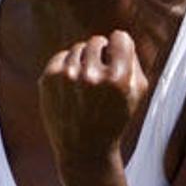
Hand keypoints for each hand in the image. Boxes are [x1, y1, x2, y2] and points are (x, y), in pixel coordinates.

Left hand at [38, 30, 148, 166]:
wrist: (84, 149)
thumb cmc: (114, 119)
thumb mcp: (137, 94)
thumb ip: (134, 61)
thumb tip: (119, 37)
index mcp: (118, 79)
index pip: (120, 38)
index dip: (120, 47)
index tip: (118, 57)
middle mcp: (92, 76)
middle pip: (97, 41)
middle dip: (101, 54)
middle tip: (101, 74)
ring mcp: (67, 77)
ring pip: (78, 48)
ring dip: (84, 61)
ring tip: (87, 84)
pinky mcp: (48, 79)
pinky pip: (62, 56)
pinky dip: (68, 66)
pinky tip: (73, 85)